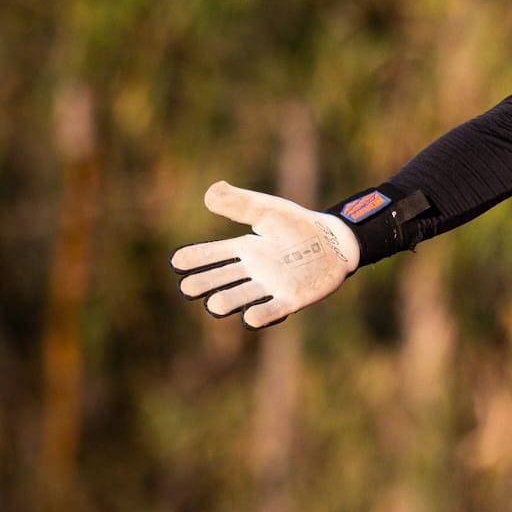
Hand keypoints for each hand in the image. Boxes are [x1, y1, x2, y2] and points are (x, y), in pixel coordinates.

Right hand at [170, 181, 358, 327]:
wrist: (336, 241)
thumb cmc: (299, 225)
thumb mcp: (268, 210)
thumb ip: (240, 203)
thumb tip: (210, 192)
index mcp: (245, 249)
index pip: (214, 254)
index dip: (196, 258)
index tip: (176, 262)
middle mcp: (253, 270)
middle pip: (223, 278)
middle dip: (206, 283)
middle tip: (188, 287)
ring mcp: (271, 286)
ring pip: (244, 295)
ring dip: (229, 301)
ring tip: (213, 304)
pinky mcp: (291, 298)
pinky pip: (274, 309)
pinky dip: (263, 314)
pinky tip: (250, 318)